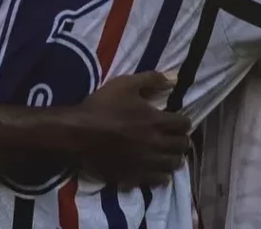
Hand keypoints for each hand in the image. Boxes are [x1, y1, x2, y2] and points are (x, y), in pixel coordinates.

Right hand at [69, 72, 190, 187]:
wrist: (77, 134)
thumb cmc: (101, 106)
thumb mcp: (125, 84)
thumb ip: (151, 79)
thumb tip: (174, 79)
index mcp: (156, 121)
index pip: (183, 125)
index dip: (183, 122)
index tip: (177, 122)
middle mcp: (156, 144)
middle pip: (181, 146)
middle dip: (181, 141)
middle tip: (175, 138)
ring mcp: (146, 163)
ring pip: (172, 165)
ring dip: (174, 158)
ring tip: (169, 155)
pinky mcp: (134, 176)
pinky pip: (157, 181)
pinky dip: (161, 175)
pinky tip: (157, 171)